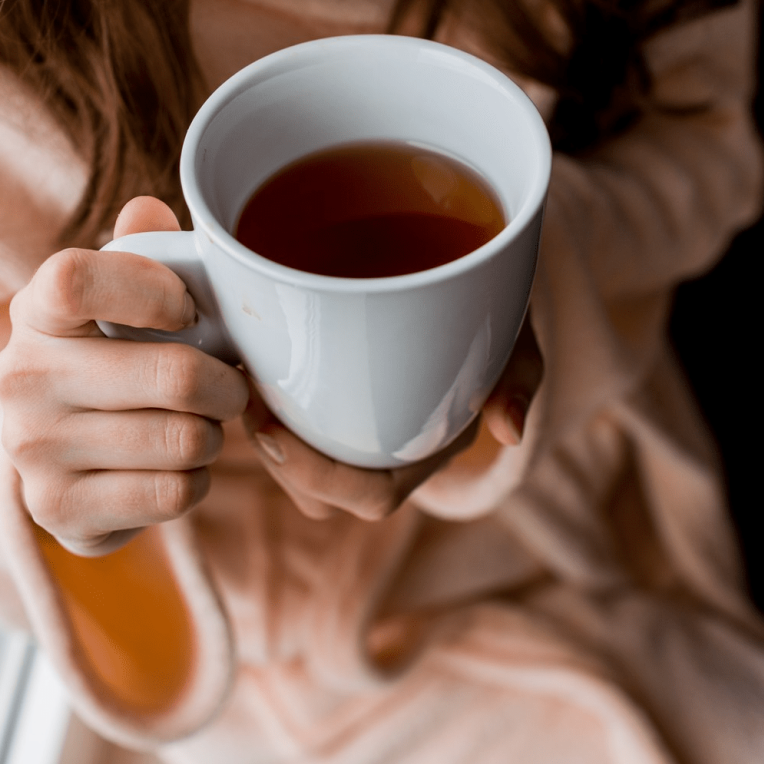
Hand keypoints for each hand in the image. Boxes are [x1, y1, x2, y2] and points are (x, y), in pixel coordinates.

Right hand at [0, 197, 249, 555]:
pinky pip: (173, 495)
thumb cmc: (111, 358)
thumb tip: (149, 211)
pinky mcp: (58, 510)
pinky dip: (195, 483)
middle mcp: (20, 377)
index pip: (76, 279)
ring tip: (198, 427)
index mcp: (35, 311)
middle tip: (232, 387)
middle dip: (227, 384)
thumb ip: (142, 250)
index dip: (153, 290)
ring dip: (212, 437)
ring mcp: (33, 450)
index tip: (189, 311)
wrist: (60, 459)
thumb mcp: (120, 299)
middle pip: (174, 374)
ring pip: (184, 440)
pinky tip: (176, 469)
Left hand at [242, 319, 542, 519]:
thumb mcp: (514, 334)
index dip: (321, 480)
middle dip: (277, 462)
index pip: (373, 496)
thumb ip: (521, 376)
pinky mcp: (321, 395)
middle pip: (320, 494)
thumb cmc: (490, 308)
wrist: (467, 267)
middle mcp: (386, 449)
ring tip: (242, 377)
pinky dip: (260, 398)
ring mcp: (353, 426)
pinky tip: (242, 354)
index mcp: (427, 450)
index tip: (274, 431)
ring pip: (294, 463)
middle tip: (248, 400)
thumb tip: (510, 430)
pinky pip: (284, 418)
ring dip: (261, 433)